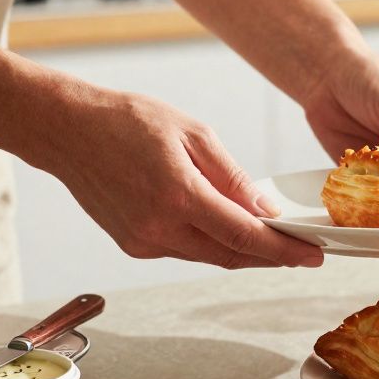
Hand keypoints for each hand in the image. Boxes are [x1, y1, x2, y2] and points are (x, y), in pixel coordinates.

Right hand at [36, 90, 323, 269]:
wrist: (66, 130)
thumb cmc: (127, 120)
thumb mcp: (194, 134)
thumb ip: (233, 177)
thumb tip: (265, 211)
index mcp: (180, 196)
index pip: (246, 237)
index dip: (285, 251)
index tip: (313, 256)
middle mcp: (160, 227)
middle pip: (231, 256)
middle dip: (270, 257)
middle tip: (301, 252)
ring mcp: (144, 241)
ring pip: (208, 257)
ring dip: (241, 251)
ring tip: (271, 240)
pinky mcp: (133, 246)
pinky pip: (184, 251)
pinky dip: (209, 243)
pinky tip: (224, 228)